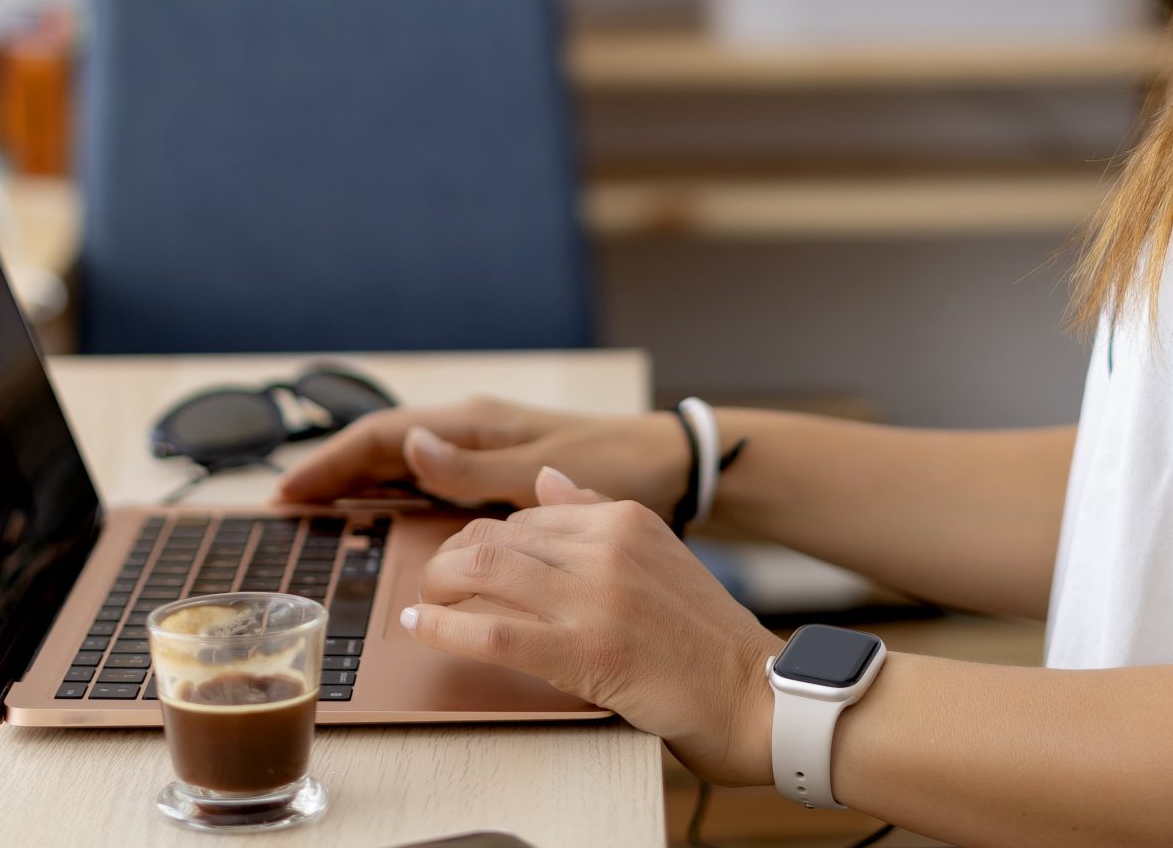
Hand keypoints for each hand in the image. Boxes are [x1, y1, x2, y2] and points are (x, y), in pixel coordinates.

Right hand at [276, 395, 690, 514]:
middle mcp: (473, 429)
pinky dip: (395, 489)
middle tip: (284, 502)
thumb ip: (475, 467)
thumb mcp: (545, 471)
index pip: (383, 435)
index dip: (332, 461)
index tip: (288, 489)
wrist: (671, 464)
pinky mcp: (499, 470)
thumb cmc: (617, 463)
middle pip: (383, 446)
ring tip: (315, 507)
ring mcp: (485, 448)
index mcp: (477, 423)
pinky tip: (380, 508)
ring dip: (358, 479)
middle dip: (332, 470)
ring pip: (403, 460)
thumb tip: (409, 449)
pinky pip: (430, 476)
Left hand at [401, 468, 783, 786]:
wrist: (752, 694)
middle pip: (495, 537)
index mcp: (623, 518)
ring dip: (439, 586)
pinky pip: (492, 633)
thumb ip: (597, 513)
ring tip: (426, 603)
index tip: (462, 560)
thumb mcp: (658, 553)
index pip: (525, 514)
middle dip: (451, 559)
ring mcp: (594, 598)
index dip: (481, 538)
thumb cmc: (704, 636)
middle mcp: (606, 547)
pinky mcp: (584, 651)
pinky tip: (420, 628)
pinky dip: (444, 629)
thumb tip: (547, 477)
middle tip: (436, 584)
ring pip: (484, 572)